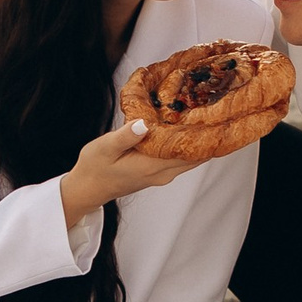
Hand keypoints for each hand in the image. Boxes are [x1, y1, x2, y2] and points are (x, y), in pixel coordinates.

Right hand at [60, 120, 202, 230]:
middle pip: (196, 156)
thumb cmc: (94, 168)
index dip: (203, 135)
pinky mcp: (158, 173)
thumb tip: (143, 123)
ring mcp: (161, 175)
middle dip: (206, 136)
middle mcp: (161, 173)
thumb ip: (126, 136)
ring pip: (191, 159)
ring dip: (198, 141)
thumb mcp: (105, 147)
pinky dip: (187, 145)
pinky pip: (181, 159)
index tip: (213, 116)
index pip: (188, 152)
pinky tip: (184, 129)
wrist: (87, 190)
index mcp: (151, 166)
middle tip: (214, 112)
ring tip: (203, 116)